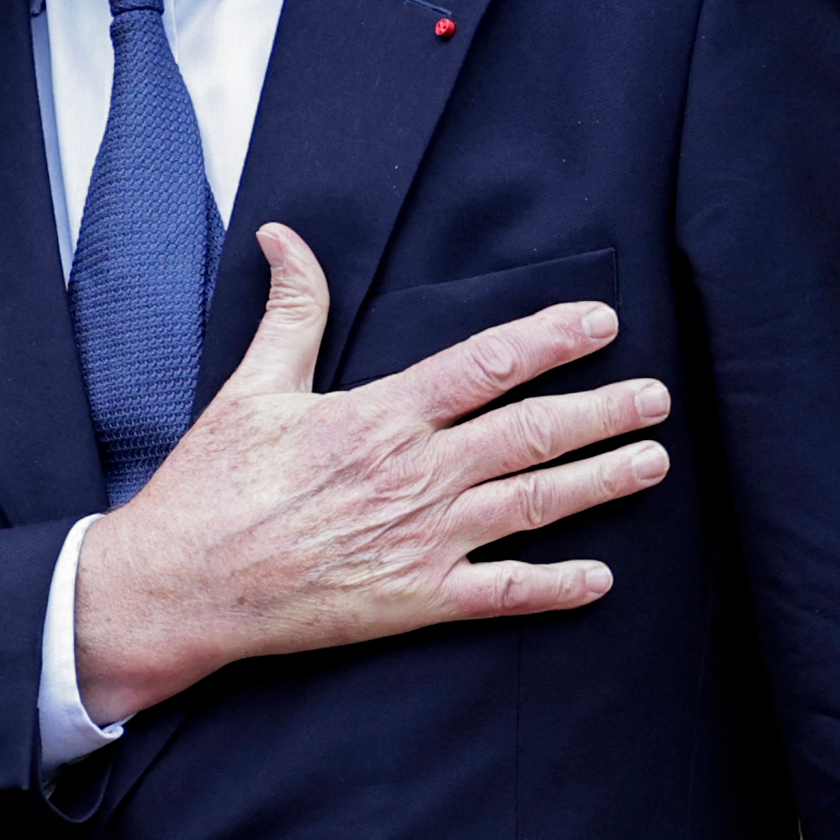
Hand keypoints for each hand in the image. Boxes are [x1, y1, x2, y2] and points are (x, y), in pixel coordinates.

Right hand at [73, 223, 672, 721]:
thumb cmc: (213, 486)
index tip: (601, 322)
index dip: (549, 340)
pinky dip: (555, 588)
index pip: (485, 365)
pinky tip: (602, 579)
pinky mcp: (415, 603)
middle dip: (602, 412)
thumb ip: (291, 311)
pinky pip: (500, 595)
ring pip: (532, 504)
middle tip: (658, 398)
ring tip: (653, 462)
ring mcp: (421, 542)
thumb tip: (284, 236)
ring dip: (600, 483)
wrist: (181, 585)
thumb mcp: (253, 386)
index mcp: (381, 417)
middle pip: (529, 434)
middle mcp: (415, 475)